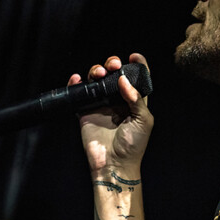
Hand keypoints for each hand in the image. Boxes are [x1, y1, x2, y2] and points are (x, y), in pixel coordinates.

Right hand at [67, 53, 153, 171]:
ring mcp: (100, 105)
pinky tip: (78, 78)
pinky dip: (76, 83)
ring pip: (96, 80)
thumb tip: (123, 79)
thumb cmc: (133, 145)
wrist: (114, 164)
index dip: (137, 65)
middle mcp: (117, 100)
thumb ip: (136, 98)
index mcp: (135, 101)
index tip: (134, 56)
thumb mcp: (143, 120)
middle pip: (114, 74)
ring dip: (96, 70)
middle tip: (114, 65)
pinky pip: (79, 93)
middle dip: (113, 64)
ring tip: (99, 73)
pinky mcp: (85, 111)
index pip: (136, 79)